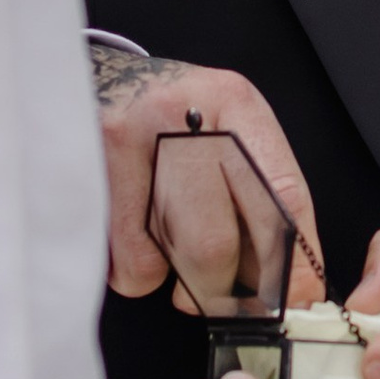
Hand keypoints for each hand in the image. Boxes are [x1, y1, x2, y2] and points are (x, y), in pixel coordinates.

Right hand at [92, 51, 324, 306]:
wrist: (96, 79)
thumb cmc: (172, 115)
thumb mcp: (227, 128)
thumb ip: (263, 196)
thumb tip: (294, 284)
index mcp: (232, 102)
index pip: (281, 195)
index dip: (291, 263)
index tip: (297, 299)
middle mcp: (178, 116)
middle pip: (214, 244)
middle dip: (219, 284)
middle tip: (218, 285)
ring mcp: (123, 141)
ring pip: (165, 261)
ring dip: (171, 272)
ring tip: (164, 229)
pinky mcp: (83, 172)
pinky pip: (124, 262)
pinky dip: (132, 267)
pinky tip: (130, 226)